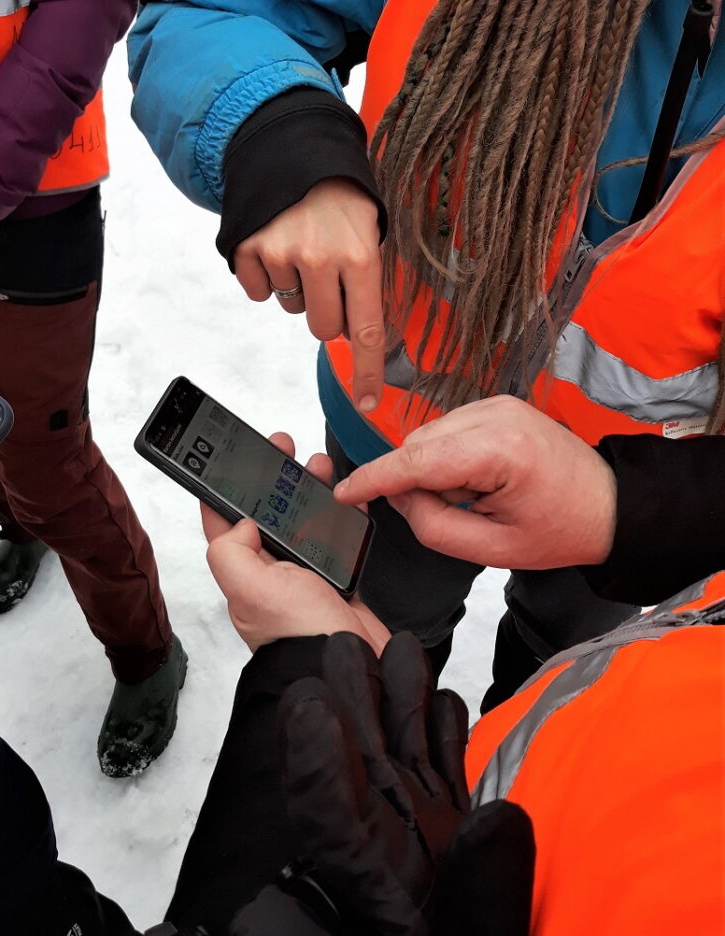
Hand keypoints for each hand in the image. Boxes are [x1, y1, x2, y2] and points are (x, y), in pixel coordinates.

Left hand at [201, 432, 388, 654]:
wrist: (354, 670)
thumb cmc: (302, 636)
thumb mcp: (251, 590)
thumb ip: (231, 552)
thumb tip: (240, 523)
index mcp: (244, 573)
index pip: (224, 522)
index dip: (224, 486)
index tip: (235, 454)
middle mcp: (271, 573)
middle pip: (268, 513)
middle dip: (274, 478)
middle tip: (284, 449)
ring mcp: (306, 575)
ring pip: (304, 519)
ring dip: (310, 488)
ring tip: (319, 466)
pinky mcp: (338, 579)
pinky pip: (339, 536)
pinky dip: (344, 513)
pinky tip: (348, 498)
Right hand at [233, 179, 384, 412]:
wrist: (290, 149)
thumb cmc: (337, 195)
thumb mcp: (368, 229)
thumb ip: (366, 281)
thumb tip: (359, 336)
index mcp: (360, 256)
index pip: (367, 329)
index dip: (369, 371)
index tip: (368, 401)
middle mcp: (320, 259)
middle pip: (323, 329)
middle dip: (327, 314)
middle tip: (328, 277)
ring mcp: (281, 254)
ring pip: (291, 308)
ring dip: (297, 289)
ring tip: (301, 247)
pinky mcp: (248, 250)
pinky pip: (258, 293)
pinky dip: (266, 279)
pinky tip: (275, 248)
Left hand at [276, 632, 534, 935]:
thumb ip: (482, 899)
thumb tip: (496, 819)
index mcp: (373, 886)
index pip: (330, 821)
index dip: (317, 764)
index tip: (311, 708)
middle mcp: (388, 849)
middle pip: (357, 765)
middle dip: (349, 703)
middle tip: (347, 647)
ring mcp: (421, 830)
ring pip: (401, 755)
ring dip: (398, 702)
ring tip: (402, 648)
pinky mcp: (451, 824)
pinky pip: (443, 771)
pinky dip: (446, 734)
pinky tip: (444, 700)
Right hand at [335, 396, 616, 568]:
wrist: (609, 505)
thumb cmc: (560, 530)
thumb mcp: (491, 548)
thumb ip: (432, 525)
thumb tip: (399, 497)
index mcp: (499, 449)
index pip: (416, 461)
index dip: (374, 478)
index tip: (342, 493)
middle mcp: (495, 414)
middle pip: (417, 446)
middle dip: (414, 482)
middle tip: (450, 514)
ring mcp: (496, 404)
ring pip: (427, 438)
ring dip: (432, 470)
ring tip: (473, 497)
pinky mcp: (495, 404)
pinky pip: (445, 431)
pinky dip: (446, 458)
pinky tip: (475, 480)